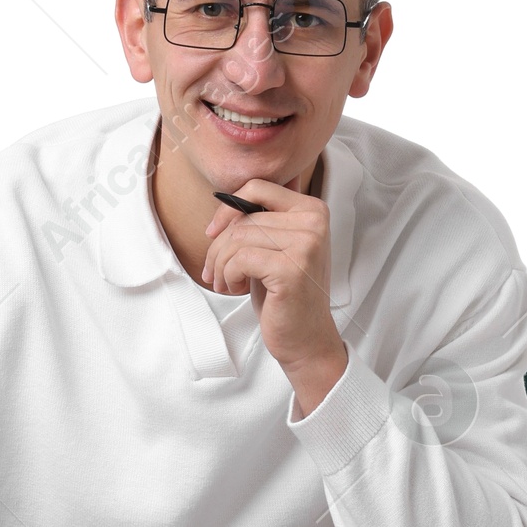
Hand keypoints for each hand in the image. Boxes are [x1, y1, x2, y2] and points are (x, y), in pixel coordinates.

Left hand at [202, 178, 346, 414]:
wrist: (306, 339)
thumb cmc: (285, 294)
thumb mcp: (277, 248)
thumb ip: (265, 218)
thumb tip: (230, 195)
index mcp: (313, 209)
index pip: (258, 187)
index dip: (227, 207)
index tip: (213, 232)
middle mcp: (314, 222)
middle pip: (243, 218)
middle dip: (218, 247)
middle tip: (215, 273)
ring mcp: (305, 244)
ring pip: (237, 238)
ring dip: (220, 265)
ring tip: (224, 283)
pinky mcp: (291, 268)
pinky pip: (239, 260)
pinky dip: (228, 276)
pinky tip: (236, 289)